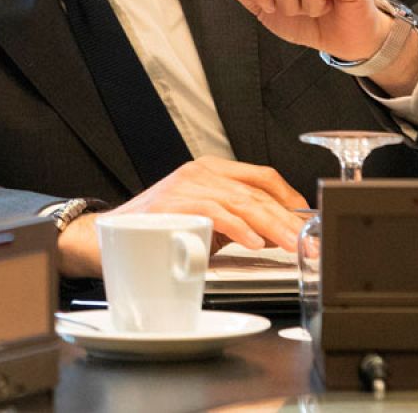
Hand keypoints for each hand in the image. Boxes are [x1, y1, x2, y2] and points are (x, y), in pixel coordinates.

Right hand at [54, 157, 307, 277]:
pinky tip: (256, 243)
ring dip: (273, 227)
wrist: (107, 238)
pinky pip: (215, 213)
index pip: (262, 176)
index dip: (291, 197)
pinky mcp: (174, 204)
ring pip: (242, 202)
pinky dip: (240, 229)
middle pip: (258, 192)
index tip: (309, 222)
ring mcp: (186, 186)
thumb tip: (277, 233)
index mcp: (211, 172)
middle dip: (289, 219)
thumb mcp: (205, 222)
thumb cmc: (155, 231)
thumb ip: (238, 222)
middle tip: (309, 242)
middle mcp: (200, 172)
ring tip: (292, 245)